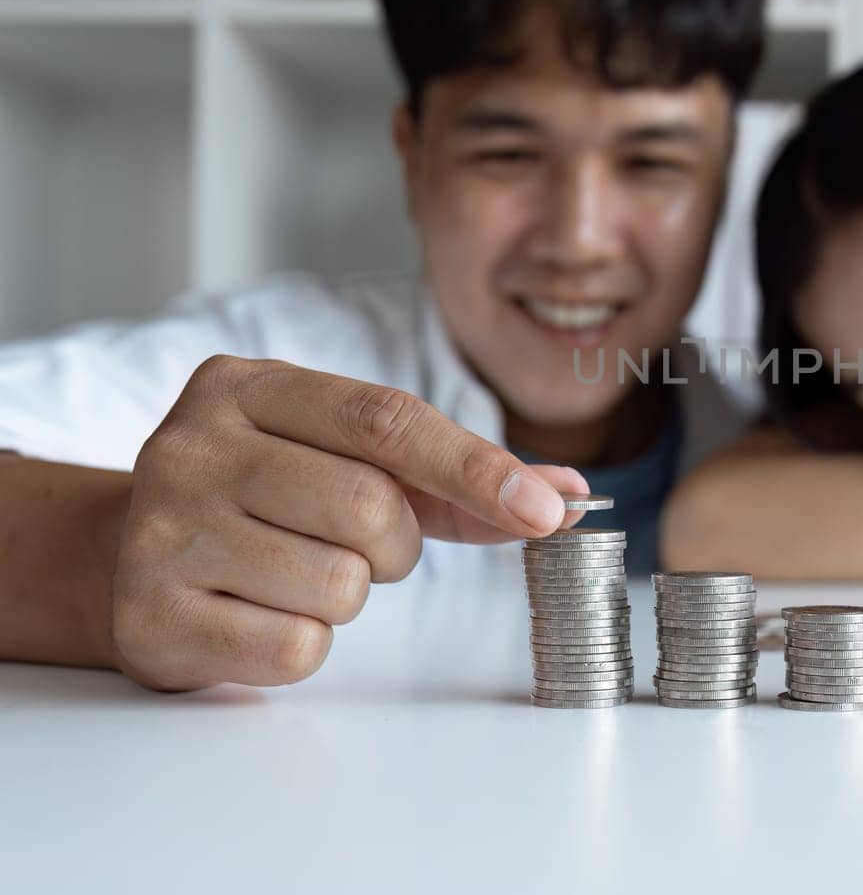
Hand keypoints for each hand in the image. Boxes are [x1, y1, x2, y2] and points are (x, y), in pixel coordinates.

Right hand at [112, 356, 587, 690]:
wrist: (123, 558)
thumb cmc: (265, 499)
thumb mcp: (344, 459)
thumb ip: (455, 474)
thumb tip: (566, 494)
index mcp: (245, 388)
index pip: (386, 420)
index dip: (476, 468)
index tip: (549, 510)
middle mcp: (192, 447)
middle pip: (371, 507)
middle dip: (398, 544)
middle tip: (359, 544)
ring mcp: (162, 531)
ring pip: (340, 585)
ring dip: (348, 594)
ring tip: (294, 571)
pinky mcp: (152, 618)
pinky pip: (296, 648)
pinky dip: (303, 642)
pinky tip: (257, 611)